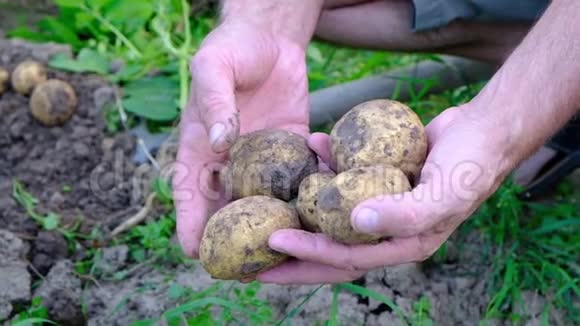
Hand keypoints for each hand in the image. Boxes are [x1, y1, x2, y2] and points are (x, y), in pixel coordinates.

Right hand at [173, 20, 309, 257]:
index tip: (194, 251)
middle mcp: (230, 159)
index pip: (189, 189)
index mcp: (201, 145)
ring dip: (272, 225)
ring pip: (264, 200)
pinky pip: (297, 176)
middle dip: (233, 238)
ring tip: (285, 253)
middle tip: (241, 268)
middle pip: (227, 206)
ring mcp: (262, 158)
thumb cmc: (232, 48)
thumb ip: (214, 101)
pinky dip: (303, 195)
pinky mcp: (292, 148)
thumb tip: (218, 142)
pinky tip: (318, 214)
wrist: (271, 36)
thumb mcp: (214, 67)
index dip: (190, 221)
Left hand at [256, 106, 510, 283]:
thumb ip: (405, 213)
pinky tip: (311, 145)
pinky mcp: (376, 178)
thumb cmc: (470, 165)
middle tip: (254, 250)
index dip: (308, 253)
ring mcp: (380, 204)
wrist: (482, 131)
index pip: (346, 258)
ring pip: (332, 213)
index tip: (273, 240)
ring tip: (268, 199)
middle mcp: (386, 230)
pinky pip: (343, 177)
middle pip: (331, 248)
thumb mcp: (445, 193)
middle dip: (293, 252)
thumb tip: (356, 222)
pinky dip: (326, 164)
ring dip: (303, 204)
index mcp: (402, 244)